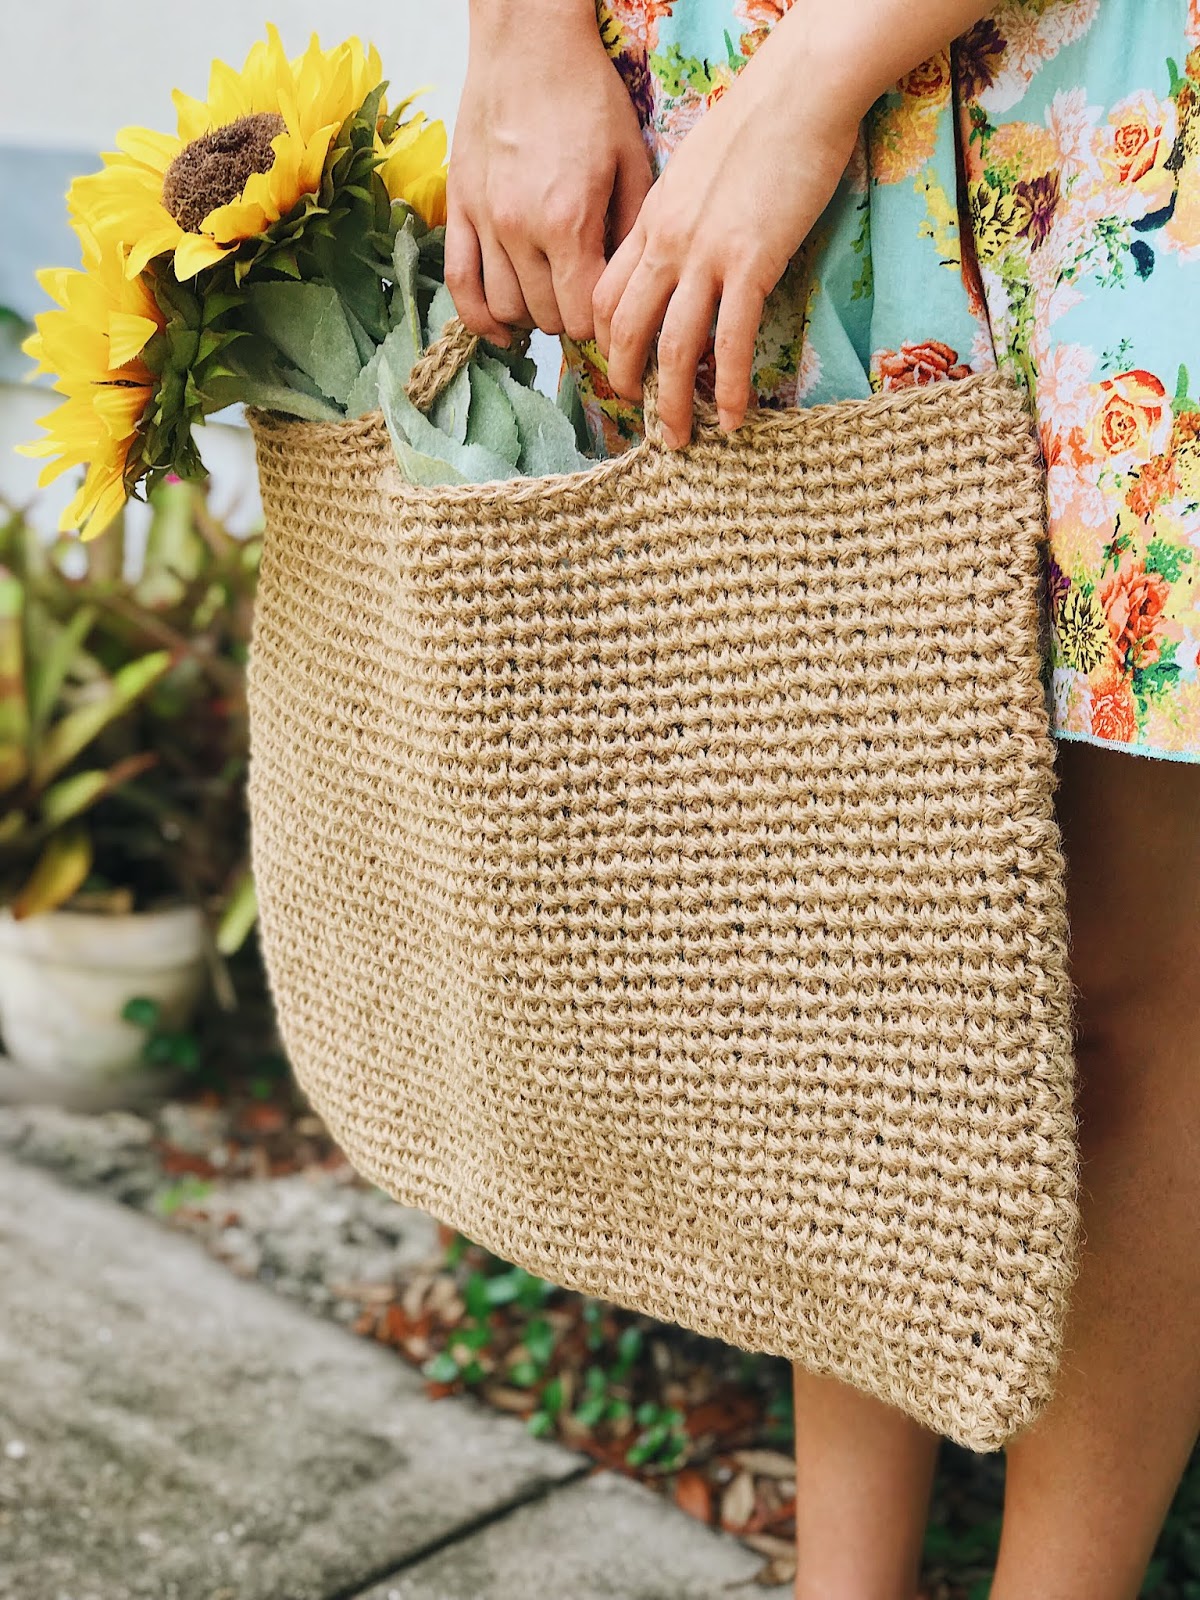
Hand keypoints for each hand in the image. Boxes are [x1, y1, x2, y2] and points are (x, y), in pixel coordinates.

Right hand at [446, 0, 653, 344]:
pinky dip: (477, 316)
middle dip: (569, 317)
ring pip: (503, 307)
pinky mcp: (457, 207)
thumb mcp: (631, 161)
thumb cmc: (586, 95)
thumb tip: (631, 290)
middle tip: (581, 295)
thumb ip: (631, 233)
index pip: (583, 317)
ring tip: (547, 296)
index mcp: (570, 222)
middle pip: (546, 318)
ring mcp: (484, 220)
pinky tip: (498, 327)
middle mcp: (521, 229)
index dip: (601, 324)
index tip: (608, 311)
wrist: (527, 40)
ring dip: (529, 314)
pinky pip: (458, 283)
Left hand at [591, 50, 859, 447]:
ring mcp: (705, 255)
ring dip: (672, 402)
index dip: (605, 337)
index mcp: (652, 218)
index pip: (607, 292)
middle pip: (625, 327)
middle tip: (639, 415)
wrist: (800, 88)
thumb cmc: (760, 120)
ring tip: (678, 438)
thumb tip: (687, 245)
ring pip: (671, 347)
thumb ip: (683, 213)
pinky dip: (726, 387)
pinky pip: (729, 342)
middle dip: (625, 379)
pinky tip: (732, 417)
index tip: (618, 366)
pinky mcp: (750, 264)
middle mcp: (666, 242)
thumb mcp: (698, 167)